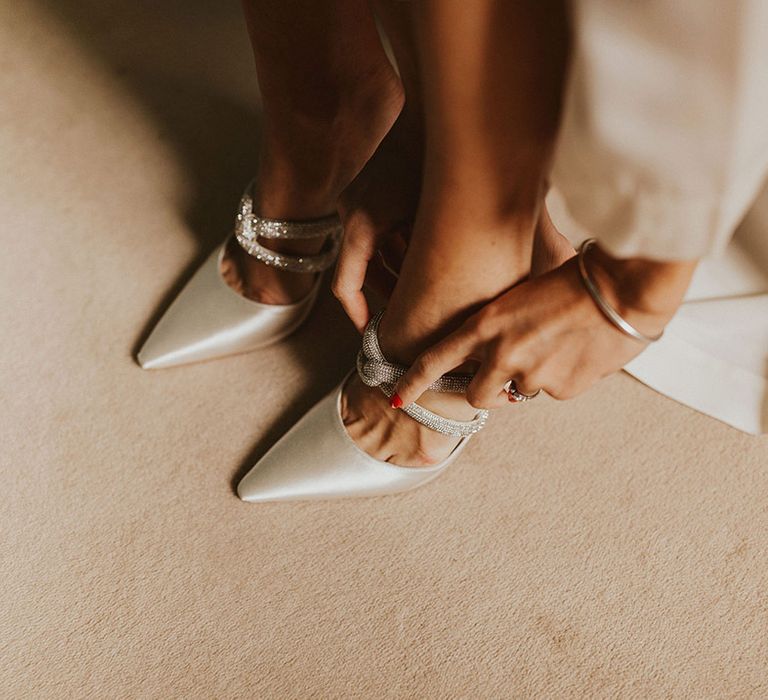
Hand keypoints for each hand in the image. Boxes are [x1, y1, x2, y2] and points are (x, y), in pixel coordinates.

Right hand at [333, 115, 421, 332]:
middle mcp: (352, 220)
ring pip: (373, 253)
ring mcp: (358, 206)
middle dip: (387, 294)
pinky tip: (424, 252)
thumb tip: (437, 290)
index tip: (374, 334)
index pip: (346, 287)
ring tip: (424, 287)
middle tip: (410, 316)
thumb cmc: (420, 157)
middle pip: (363, 273)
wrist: (410, 109)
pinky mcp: (369, 194)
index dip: (358, 316)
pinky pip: (378, 231)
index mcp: (360, 229)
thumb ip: (425, 251)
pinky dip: (397, 246)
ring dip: (395, 270)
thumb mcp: (426, 212)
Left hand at [393, 245, 696, 408]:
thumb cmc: (572, 280)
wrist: (622, 289)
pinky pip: (555, 391)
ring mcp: (532, 375)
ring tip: (558, 343)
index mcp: (487, 324)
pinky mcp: (562, 389)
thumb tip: (502, 360)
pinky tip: (580, 349)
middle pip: (477, 395)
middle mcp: (503, 353)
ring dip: (532, 377)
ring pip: (521, 390)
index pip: (437, 359)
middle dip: (487, 392)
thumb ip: (501, 330)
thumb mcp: (520, 296)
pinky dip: (564, 376)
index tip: (397, 398)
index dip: (414, 382)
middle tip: (505, 378)